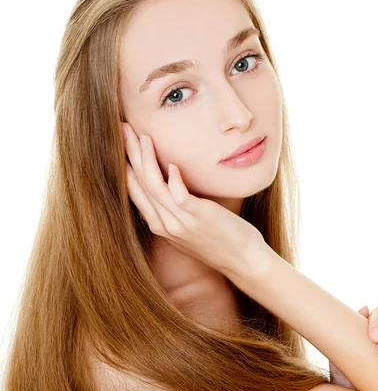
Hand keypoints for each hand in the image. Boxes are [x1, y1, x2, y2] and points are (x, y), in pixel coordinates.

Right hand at [123, 124, 264, 276]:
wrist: (242, 261)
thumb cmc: (219, 240)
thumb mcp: (189, 227)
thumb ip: (175, 209)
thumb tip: (170, 182)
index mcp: (160, 225)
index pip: (133, 191)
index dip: (125, 164)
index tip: (122, 141)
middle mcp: (165, 224)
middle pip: (139, 185)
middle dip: (129, 155)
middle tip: (122, 129)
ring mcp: (181, 223)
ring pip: (154, 187)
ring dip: (146, 160)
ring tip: (143, 137)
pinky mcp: (199, 219)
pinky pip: (180, 197)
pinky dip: (174, 181)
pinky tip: (172, 165)